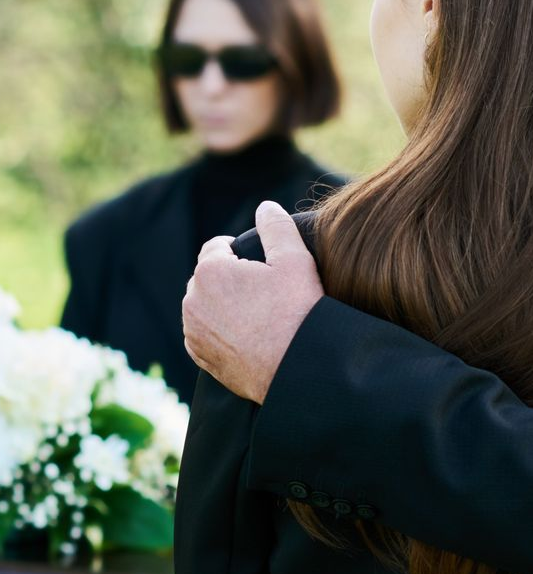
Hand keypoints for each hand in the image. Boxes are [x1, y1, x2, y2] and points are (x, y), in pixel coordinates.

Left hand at [182, 202, 324, 403]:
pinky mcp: (200, 356)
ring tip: (257, 313)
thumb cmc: (298, 310)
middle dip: (230, 278)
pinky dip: (220, 330)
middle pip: (209, 277)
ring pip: (205, 305)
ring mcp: (194, 331)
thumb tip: (264, 206)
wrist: (297, 366)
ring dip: (223, 304)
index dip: (240, 251)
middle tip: (263, 290)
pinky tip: (247, 334)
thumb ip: (276, 226)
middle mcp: (193, 300)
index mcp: (210, 271)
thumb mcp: (295, 259)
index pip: (216, 247)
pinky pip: (204, 333)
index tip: (260, 263)